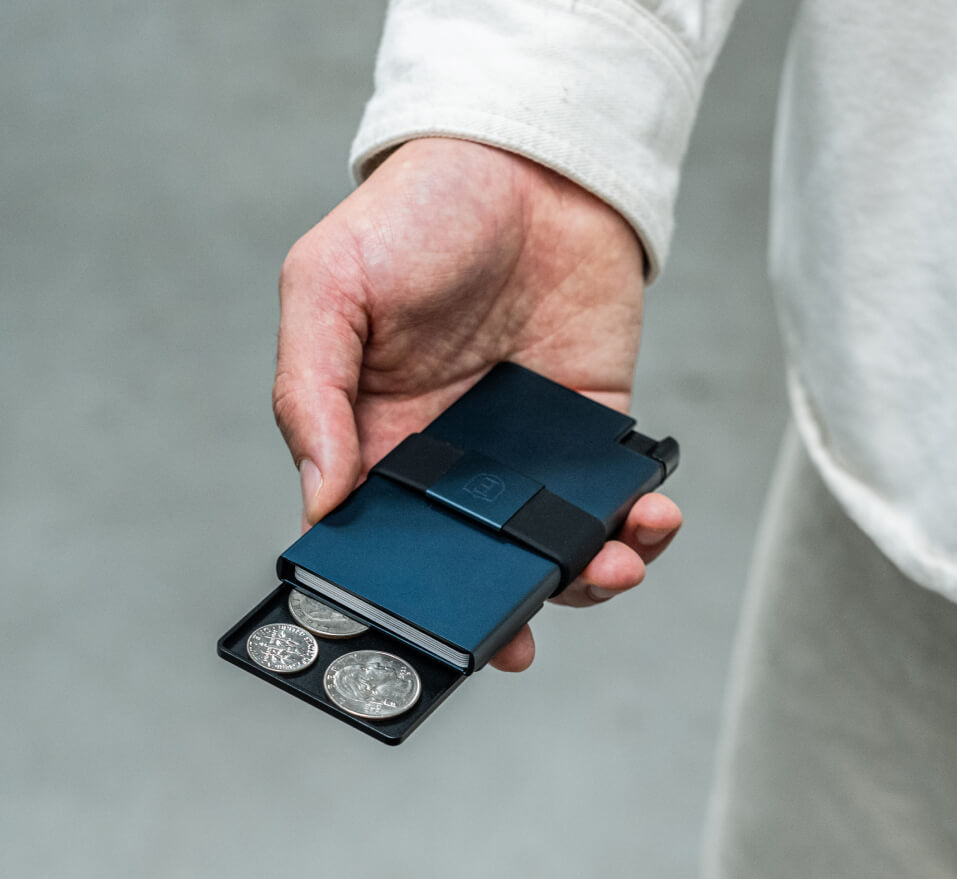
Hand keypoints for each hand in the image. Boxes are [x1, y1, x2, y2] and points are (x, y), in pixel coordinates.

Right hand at [274, 138, 680, 669]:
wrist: (526, 159)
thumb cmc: (415, 217)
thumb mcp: (328, 289)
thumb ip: (309, 394)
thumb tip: (319, 502)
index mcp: (377, 439)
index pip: (382, 543)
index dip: (400, 600)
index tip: (424, 642)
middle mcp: (452, 460)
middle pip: (475, 564)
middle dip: (503, 613)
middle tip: (520, 643)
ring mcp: (527, 451)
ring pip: (553, 545)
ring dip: (586, 577)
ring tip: (609, 568)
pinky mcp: (592, 427)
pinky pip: (615, 497)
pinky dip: (637, 523)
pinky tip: (647, 519)